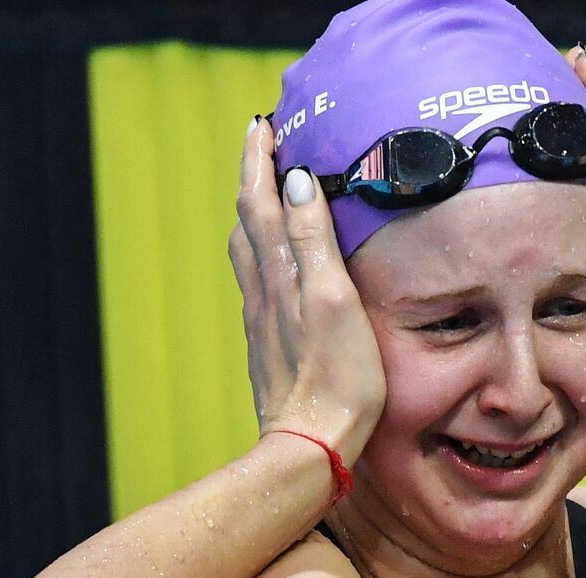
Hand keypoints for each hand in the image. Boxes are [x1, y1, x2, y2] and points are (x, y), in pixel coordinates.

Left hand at [231, 118, 385, 466]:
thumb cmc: (338, 378)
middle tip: (264, 144)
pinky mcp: (268, 343)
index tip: (264, 124)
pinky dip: (261, 249)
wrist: (312, 444)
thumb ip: (313, 240)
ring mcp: (262, 319)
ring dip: (253, 212)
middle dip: (253, 177)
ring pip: (247, 250)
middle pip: (248, 219)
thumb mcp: (334, 300)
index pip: (261, 200)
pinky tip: (273, 260)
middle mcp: (264, 291)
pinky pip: (257, 279)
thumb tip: (296, 180)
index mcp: (281, 274)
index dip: (260, 160)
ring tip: (265, 191)